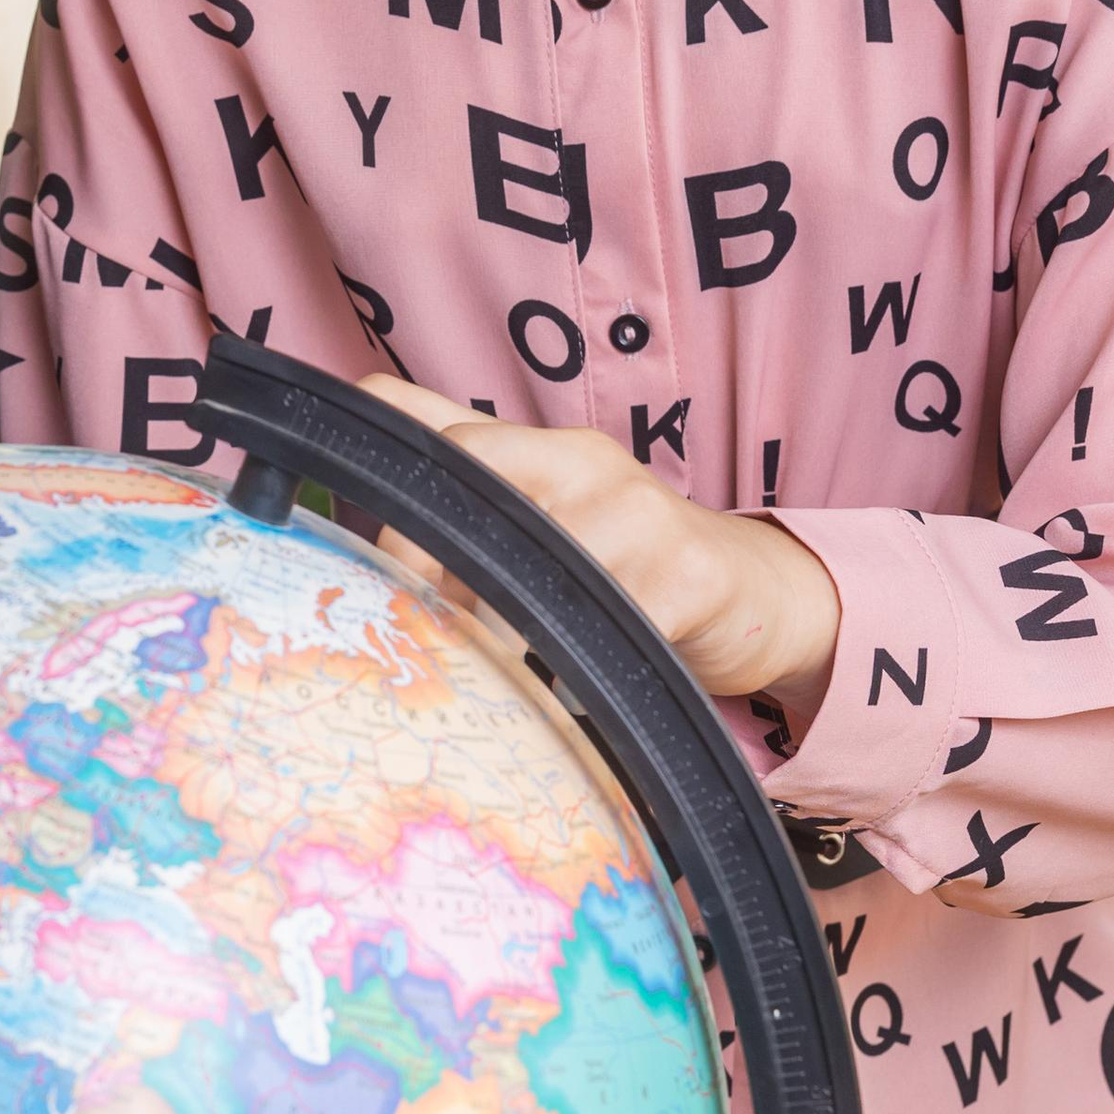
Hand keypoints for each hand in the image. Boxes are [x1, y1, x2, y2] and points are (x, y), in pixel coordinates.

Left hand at [358, 376, 841, 709]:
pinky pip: (597, 629)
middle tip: (418, 633)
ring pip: (523, 563)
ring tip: (492, 672)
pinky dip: (564, 672)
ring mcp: (636, 511)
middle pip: (462, 476)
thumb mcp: (545, 520)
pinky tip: (560, 694)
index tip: (365, 567)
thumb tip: (354, 538)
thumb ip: (460, 514)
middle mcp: (580, 460)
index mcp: (536, 446)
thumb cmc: (628, 562)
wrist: (759, 592)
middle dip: (422, 561)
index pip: (419, 419)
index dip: (375, 492)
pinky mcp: (684, 575)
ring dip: (491, 628)